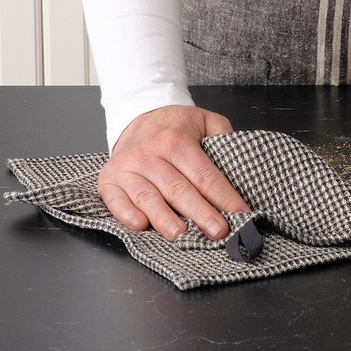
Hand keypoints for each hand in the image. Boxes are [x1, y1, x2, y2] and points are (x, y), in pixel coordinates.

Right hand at [98, 105, 250, 240]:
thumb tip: (239, 163)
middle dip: (200, 213)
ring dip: (164, 219)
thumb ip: (223, 136)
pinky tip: (141, 225)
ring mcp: (128, 167)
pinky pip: (116, 200)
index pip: (204, 174)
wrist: (138, 115)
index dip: (224, 196)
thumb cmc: (176, 125)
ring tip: (182, 235)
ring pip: (148, 197)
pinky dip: (127, 214)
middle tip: (219, 232)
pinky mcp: (109, 179)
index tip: (241, 214)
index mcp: (176, 139)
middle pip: (178, 189)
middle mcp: (150, 153)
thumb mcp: (204, 120)